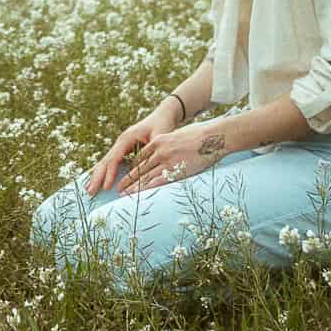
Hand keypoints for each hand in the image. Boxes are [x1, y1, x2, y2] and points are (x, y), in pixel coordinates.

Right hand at [85, 99, 180, 194]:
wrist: (163, 114)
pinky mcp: (124, 148)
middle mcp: (121, 141)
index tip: (106, 187)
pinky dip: (103, 172)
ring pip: (105, 162)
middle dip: (97, 177)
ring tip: (88, 190)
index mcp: (127, 137)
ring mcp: (121, 144)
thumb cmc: (162, 125)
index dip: (110, 173)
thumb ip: (151, 150)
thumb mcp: (159, 136)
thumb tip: (144, 166)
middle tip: (90, 192)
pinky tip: (97, 181)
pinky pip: (111, 161)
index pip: (115, 158)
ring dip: (97, 176)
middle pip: (106, 160)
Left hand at [114, 123, 228, 197]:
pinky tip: (137, 195)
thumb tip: (168, 151)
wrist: (213, 136)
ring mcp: (165, 160)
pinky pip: (156, 182)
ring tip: (122, 194)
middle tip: (117, 187)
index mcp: (159, 140)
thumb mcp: (179, 135)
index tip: (126, 176)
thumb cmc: (200, 135)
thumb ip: (170, 144)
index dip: (132, 168)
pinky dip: (144, 189)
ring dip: (132, 186)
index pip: (141, 157)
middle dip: (127, 179)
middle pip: (139, 167)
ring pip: (144, 176)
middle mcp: (159, 150)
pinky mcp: (174, 170)